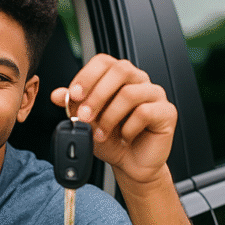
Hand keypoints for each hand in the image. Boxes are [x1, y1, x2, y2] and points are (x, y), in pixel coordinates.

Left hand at [50, 54, 177, 187]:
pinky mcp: (167, 112)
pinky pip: (145, 112)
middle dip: (97, 95)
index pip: (104, 61)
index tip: (73, 95)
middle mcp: (138, 81)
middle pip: (120, 70)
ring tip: (101, 134)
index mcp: (118, 77)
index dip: (87, 76)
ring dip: (109, 116)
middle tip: (85, 116)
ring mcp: (154, 94)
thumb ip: (73, 106)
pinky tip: (125, 137)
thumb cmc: (111, 140)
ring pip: (130, 93)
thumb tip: (57, 94)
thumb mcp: (86, 122)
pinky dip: (129, 128)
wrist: (130, 163)